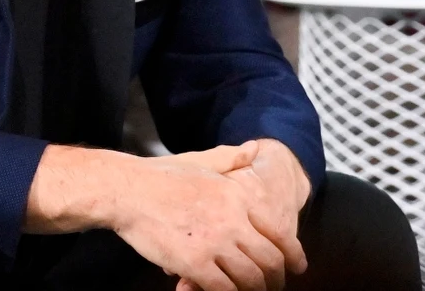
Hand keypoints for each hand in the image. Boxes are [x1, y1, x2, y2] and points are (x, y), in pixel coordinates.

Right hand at [174, 140, 310, 290]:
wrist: (127, 190)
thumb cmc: (161, 177)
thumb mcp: (202, 161)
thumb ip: (232, 158)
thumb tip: (255, 148)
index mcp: (238, 195)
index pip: (279, 231)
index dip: (293, 254)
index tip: (297, 266)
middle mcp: (233, 219)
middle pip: (270, 260)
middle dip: (276, 279)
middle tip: (273, 287)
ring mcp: (215, 242)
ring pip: (251, 279)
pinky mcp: (195, 263)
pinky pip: (224, 289)